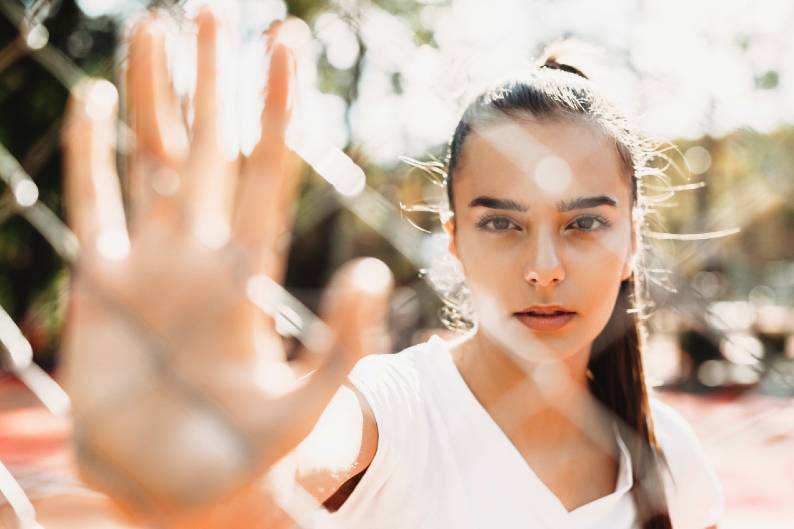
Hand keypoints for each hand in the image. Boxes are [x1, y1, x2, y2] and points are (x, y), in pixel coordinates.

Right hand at [59, 8, 391, 524]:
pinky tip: (91, 101)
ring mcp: (150, 263)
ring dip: (151, 94)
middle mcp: (201, 253)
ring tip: (152, 28)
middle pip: (210, 146)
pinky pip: (95, 205)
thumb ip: (344, 340)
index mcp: (249, 270)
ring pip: (151, 158)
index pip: (268, 168)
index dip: (276, 105)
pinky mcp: (101, 287)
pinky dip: (90, 154)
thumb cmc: (248, 456)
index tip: (288, 41)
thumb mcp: (306, 402)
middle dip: (212, 79)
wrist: (180, 489)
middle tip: (215, 11)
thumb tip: (375, 272)